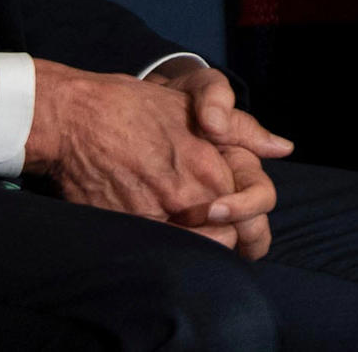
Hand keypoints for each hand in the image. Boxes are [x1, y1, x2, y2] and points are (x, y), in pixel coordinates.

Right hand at [26, 61, 276, 248]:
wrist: (75, 117)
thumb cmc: (133, 106)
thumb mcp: (192, 104)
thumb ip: (242, 129)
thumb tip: (283, 147)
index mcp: (210, 165)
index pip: (252, 213)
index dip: (250, 226)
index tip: (239, 225)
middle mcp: (189, 194)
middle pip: (227, 240)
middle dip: (227, 239)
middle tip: (215, 233)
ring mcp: (157, 214)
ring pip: (195, 251)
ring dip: (196, 247)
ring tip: (187, 235)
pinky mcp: (127, 227)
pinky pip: (159, 253)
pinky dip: (164, 252)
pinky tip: (158, 240)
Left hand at [158, 59, 292, 259]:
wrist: (133, 108)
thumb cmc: (174, 97)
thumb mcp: (199, 89)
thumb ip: (219, 102)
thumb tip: (264, 137)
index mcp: (241, 163)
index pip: (261, 197)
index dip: (243, 208)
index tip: (213, 209)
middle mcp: (231, 190)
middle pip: (251, 232)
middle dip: (232, 240)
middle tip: (200, 244)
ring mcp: (207, 208)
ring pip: (225, 245)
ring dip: (211, 253)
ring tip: (185, 256)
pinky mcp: (178, 222)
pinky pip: (189, 245)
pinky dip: (185, 254)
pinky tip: (165, 257)